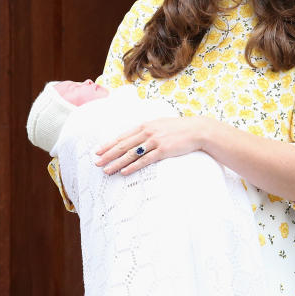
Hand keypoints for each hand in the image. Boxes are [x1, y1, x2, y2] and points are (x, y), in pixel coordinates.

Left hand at [95, 116, 213, 175]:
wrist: (197, 130)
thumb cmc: (180, 128)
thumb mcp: (161, 124)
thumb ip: (148, 129)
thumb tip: (137, 136)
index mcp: (146, 125)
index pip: (123, 136)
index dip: (109, 144)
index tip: (98, 151)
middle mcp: (148, 132)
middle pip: (123, 145)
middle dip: (108, 154)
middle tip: (97, 163)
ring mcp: (155, 141)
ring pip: (131, 154)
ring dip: (117, 162)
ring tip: (107, 170)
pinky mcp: (163, 150)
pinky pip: (144, 160)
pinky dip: (133, 166)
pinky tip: (124, 171)